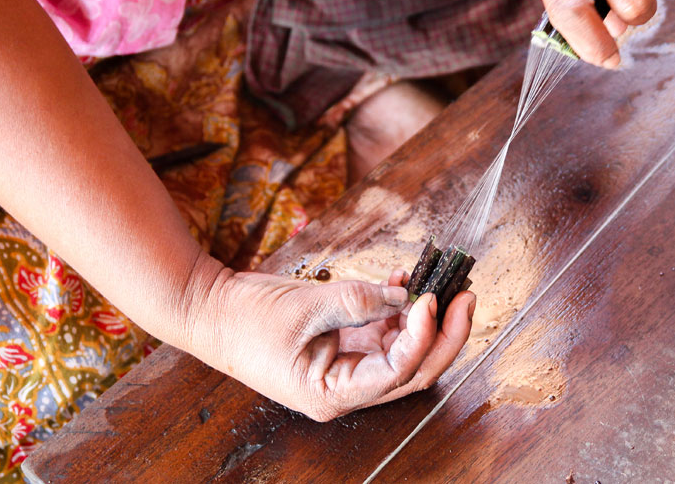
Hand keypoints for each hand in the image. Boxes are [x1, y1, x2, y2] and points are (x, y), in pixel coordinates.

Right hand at [188, 263, 475, 420]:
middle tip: (464, 296)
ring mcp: (347, 365)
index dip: (421, 337)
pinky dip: (398, 306)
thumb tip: (406, 296)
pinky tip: (404, 279)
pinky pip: (383, 329)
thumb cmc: (245, 318)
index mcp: (332, 394)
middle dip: (444, 333)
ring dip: (425, 316)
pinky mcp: (343, 343)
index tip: (431, 300)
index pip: (396, 373)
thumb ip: (359, 301)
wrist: (210, 309)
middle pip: (413, 369)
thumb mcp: (306, 307)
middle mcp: (346, 387)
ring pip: (404, 349)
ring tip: (443, 281)